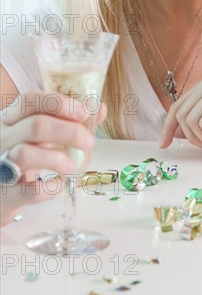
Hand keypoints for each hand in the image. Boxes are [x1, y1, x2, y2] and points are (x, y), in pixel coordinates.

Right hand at [0, 91, 106, 225]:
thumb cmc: (20, 156)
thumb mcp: (37, 135)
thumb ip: (68, 120)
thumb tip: (99, 109)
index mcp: (9, 119)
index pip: (30, 100)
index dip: (60, 103)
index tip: (84, 112)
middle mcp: (0, 138)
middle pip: (35, 125)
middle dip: (70, 132)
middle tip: (88, 142)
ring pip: (26, 154)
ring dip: (58, 159)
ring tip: (73, 167)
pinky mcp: (3, 194)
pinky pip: (29, 191)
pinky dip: (50, 188)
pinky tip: (59, 185)